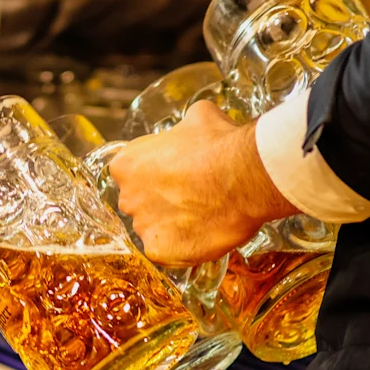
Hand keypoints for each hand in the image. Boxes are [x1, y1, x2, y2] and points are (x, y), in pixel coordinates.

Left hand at [108, 100, 299, 266]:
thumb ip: (182, 129)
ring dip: (174, 225)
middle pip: (140, 203)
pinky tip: (205, 233)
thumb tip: (192, 128)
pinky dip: (184, 246)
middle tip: (193, 195)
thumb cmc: (220, 144)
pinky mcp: (160, 252)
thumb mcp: (198, 117)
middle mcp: (128, 197)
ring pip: (155, 229)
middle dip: (161, 200)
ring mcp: (143, 227)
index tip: (177, 174)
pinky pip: (169, 252)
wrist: (243, 177)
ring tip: (205, 215)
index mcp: (126, 164)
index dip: (157, 173)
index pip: (132, 172)